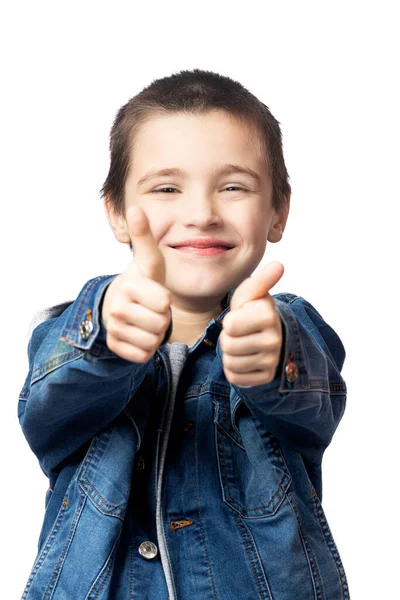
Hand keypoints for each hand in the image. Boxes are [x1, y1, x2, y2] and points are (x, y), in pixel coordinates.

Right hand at [101, 205, 171, 362]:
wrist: (119, 304)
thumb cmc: (142, 282)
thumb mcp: (149, 261)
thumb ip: (144, 237)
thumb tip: (136, 207)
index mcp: (131, 284)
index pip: (163, 303)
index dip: (165, 301)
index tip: (158, 294)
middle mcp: (118, 305)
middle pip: (160, 324)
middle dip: (162, 319)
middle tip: (152, 309)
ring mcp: (114, 327)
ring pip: (152, 341)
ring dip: (155, 334)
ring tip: (146, 319)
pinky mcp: (113, 344)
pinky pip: (143, 355)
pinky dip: (146, 348)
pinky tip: (139, 334)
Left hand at [219, 261, 284, 386]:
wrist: (264, 335)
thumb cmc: (252, 311)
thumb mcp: (250, 293)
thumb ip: (261, 280)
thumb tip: (279, 265)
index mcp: (269, 316)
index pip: (230, 325)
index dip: (229, 321)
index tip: (241, 317)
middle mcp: (274, 340)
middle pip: (228, 345)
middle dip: (228, 338)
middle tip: (240, 333)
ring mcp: (272, 360)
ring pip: (231, 363)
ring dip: (230, 354)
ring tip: (242, 344)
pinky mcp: (266, 376)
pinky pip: (236, 378)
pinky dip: (234, 369)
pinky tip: (244, 358)